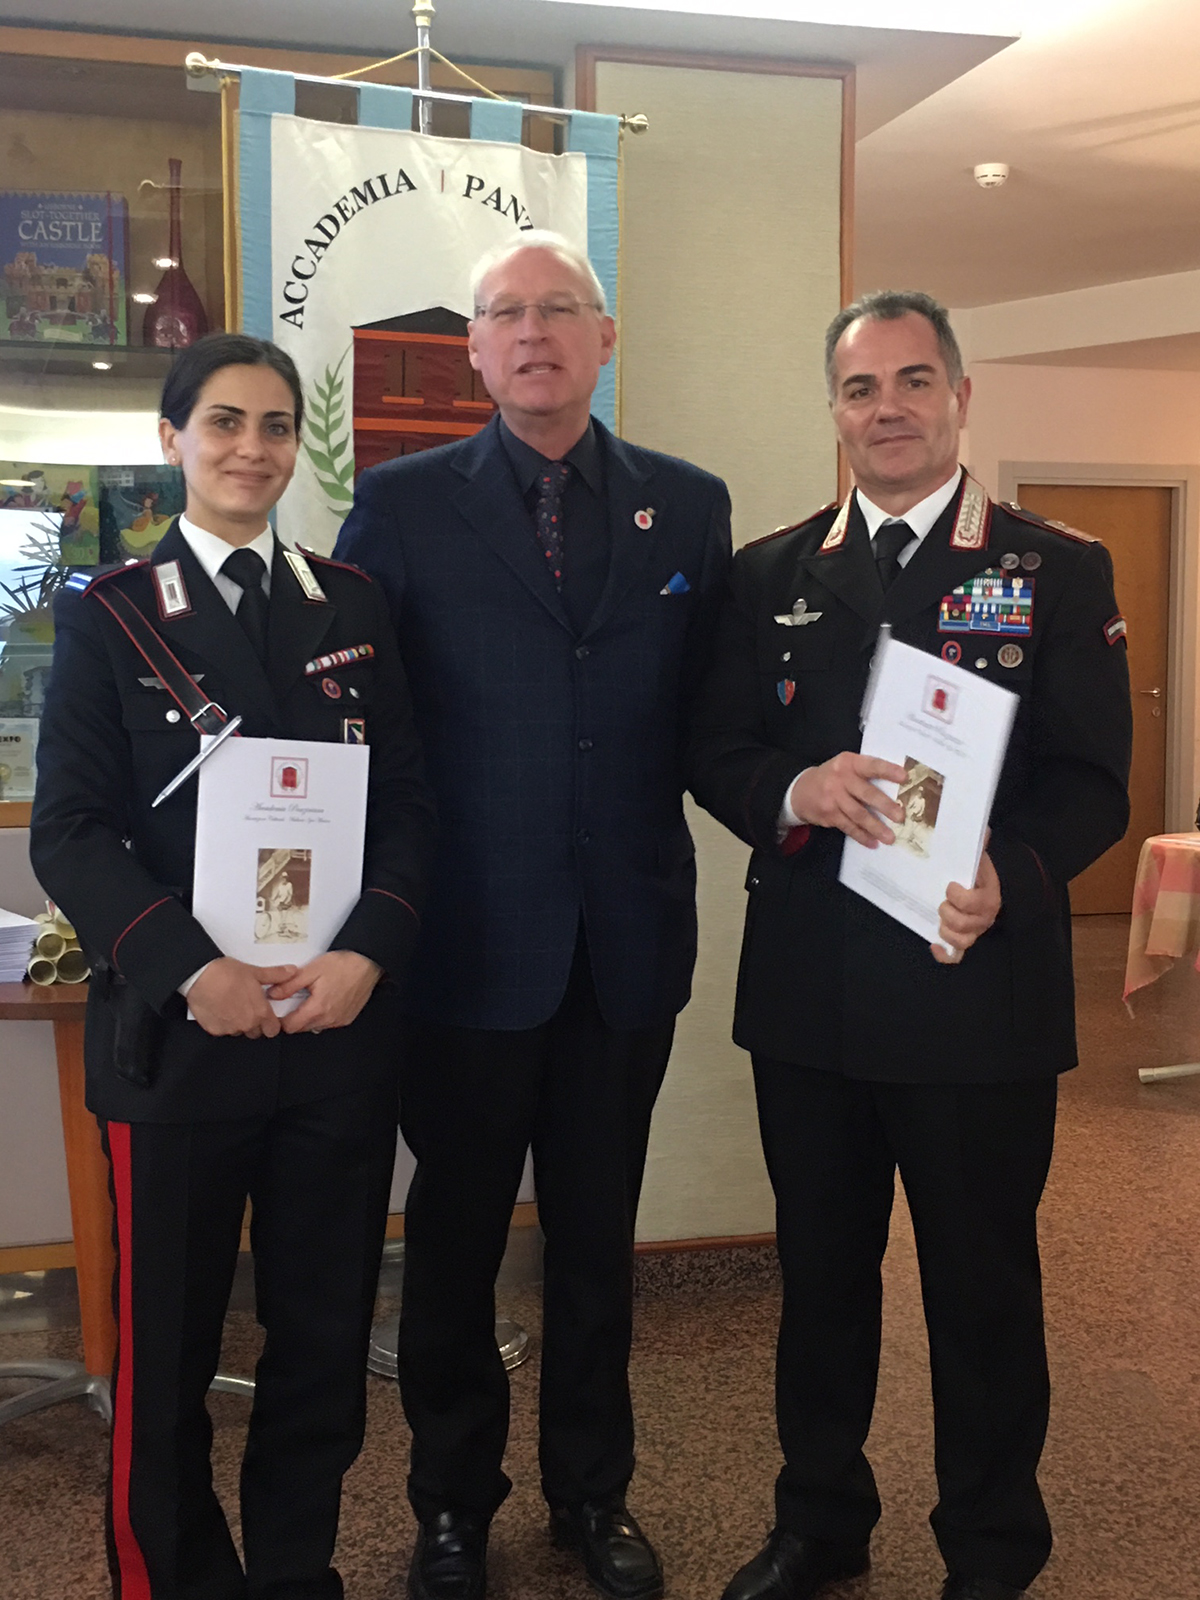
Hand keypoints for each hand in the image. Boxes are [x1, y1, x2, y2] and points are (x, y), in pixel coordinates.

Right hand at [188, 957, 296, 1038]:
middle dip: (254, 1023)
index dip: (271, 1024)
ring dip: (238, 1023)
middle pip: (256, 1032)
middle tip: (247, 1007)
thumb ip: (276, 975)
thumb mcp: (255, 972)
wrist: (201, 976)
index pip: (273, 1030)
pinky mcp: (214, 1030)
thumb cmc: (227, 974)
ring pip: (238, 1031)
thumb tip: (291, 971)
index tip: (267, 1016)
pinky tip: (219, 1009)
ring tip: (231, 1006)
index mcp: (260, 1013)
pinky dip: (222, 1023)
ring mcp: (229, 1029)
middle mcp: (246, 1024)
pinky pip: (222, 1030)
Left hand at [269, 950, 382, 1033]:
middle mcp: (329, 1019)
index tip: (279, 1010)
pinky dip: (322, 1015)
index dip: (280, 1019)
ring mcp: (339, 1021)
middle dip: (294, 1017)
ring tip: (311, 998)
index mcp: (318, 1008)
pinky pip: (328, 1023)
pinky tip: (324, 1000)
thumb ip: (289, 985)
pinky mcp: (347, 1018)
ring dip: (308, 1017)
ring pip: (314, 1026)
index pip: (290, 1027)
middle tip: (294, 1000)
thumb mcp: (311, 970)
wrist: (368, 964)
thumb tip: (273, 994)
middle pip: (301, 1028)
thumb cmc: (343, 965)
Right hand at [788, 753, 907, 846]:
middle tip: (900, 817)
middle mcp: (840, 779)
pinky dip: (862, 836)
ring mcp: (833, 798)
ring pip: (858, 814)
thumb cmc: (833, 777)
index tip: (905, 777)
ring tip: (890, 837)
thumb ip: (865, 771)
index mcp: (849, 763)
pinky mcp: (829, 815)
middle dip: (885, 806)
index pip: (871, 765)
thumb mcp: (846, 765)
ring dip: (876, 827)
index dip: (887, 771)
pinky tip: (873, 843)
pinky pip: (848, 827)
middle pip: (866, 793)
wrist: (801, 790)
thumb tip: (897, 788)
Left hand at [932, 849, 1001, 964]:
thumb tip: (982, 829)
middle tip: (942, 903)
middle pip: (963, 924)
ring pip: (961, 941)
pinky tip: (933, 945)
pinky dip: (944, 955)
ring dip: (946, 931)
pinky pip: (957, 956)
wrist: (988, 891)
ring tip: (940, 920)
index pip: (973, 902)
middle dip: (947, 913)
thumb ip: (979, 846)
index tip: (949, 885)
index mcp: (989, 897)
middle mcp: (984, 917)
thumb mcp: (979, 860)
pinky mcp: (966, 940)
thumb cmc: (979, 876)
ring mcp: (975, 931)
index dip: (957, 896)